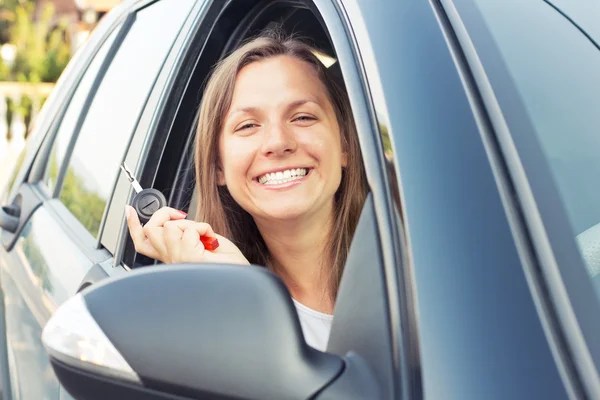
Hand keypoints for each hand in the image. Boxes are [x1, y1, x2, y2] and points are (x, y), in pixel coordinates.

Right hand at [125, 205, 249, 264]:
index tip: (128, 210)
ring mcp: (179, 260)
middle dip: (165, 214)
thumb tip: (178, 221)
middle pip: (150, 230)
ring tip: (203, 237)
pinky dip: (204, 229)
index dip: (132, 225)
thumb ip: (188, 232)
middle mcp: (172, 261)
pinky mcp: (189, 258)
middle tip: (184, 218)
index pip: (143, 243)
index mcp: (173, 259)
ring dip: (190, 225)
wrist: (243, 283)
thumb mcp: (206, 243)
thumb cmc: (230, 267)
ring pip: (168, 227)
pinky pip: (190, 229)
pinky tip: (211, 241)